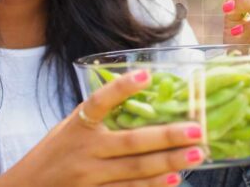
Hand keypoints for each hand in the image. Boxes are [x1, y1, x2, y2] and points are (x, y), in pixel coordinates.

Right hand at [0, 70, 204, 186]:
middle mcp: (84, 150)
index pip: (99, 102)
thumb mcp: (67, 128)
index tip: (146, 75)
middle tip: (197, 129)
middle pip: (131, 142)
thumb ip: (96, 117)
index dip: (122, 88)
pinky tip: (174, 179)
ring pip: (136, 170)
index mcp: (76, 126)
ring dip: (169, 162)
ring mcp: (90, 176)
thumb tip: (139, 98)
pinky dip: (152, 186)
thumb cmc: (52, 154)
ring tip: (197, 154)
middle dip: (167, 136)